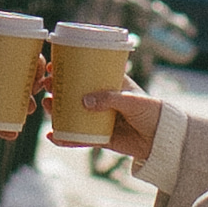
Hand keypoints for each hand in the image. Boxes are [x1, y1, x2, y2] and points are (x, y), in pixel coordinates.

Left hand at [0, 36, 45, 139]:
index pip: (14, 53)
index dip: (31, 60)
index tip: (39, 68)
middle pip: (16, 78)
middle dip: (31, 86)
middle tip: (36, 92)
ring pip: (6, 100)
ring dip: (20, 107)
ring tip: (27, 112)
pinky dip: (0, 127)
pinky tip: (10, 133)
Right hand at [45, 71, 161, 159]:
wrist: (162, 140)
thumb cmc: (152, 112)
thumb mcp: (132, 100)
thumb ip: (109, 99)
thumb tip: (83, 101)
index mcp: (113, 84)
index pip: (89, 72)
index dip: (71, 68)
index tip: (54, 65)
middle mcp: (104, 100)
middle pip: (76, 93)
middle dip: (59, 89)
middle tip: (46, 85)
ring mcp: (101, 119)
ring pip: (74, 114)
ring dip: (57, 111)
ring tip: (45, 106)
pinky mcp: (100, 137)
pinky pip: (79, 137)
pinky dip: (66, 138)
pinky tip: (52, 136)